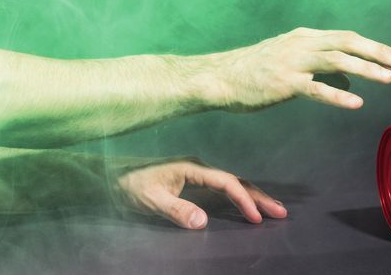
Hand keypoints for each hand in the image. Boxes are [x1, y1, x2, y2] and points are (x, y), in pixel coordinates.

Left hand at [116, 159, 286, 228]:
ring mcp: (196, 174)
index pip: (227, 183)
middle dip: (260, 197)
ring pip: (232, 184)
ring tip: (273, 209)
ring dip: (253, 196)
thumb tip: (203, 221)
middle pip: (237, 181)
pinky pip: (222, 189)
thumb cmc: (127, 185)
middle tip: (282, 212)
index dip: (243, 200)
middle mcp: (198, 168)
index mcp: (192, 168)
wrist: (108, 175)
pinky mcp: (192, 181)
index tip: (255, 218)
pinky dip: (239, 197)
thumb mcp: (149, 200)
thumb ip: (176, 209)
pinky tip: (246, 205)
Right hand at [196, 27, 390, 110]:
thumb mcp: (291, 62)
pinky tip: (356, 102)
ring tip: (387, 79)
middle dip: (377, 52)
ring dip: (366, 69)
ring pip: (337, 61)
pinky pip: (316, 88)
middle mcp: (301, 44)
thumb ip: (322, 68)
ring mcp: (292, 62)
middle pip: (347, 43)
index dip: (373, 46)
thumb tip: (351, 78)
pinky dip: (338, 94)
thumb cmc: (255, 72)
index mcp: (304, 37)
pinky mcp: (283, 83)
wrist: (219, 78)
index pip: (346, 37)